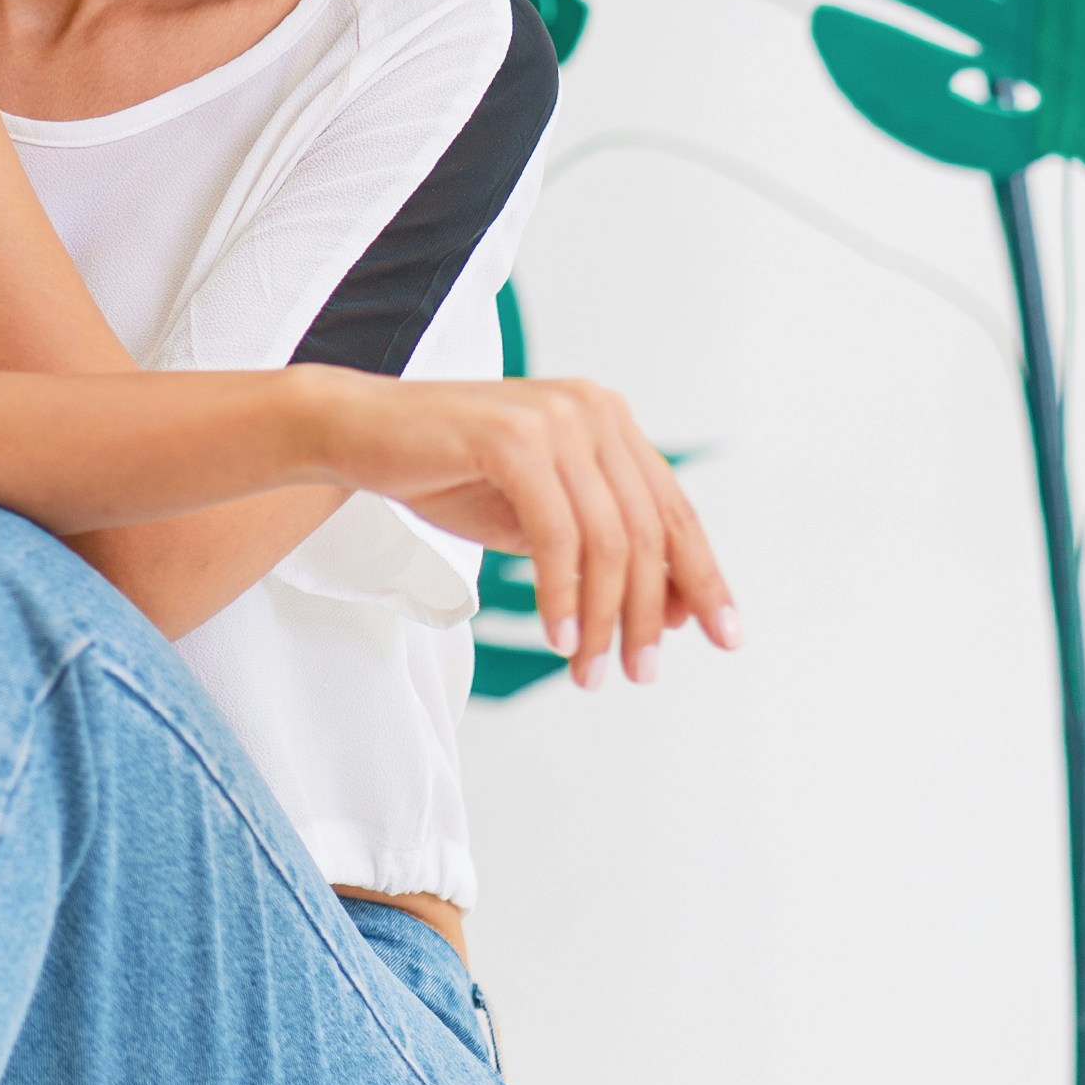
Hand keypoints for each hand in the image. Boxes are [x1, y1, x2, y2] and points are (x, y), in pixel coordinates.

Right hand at [331, 373, 738, 689]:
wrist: (359, 432)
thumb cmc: (447, 475)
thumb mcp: (539, 519)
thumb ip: (602, 551)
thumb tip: (676, 612)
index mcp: (610, 421)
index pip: (672, 510)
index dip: (703, 577)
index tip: (725, 637)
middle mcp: (594, 411)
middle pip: (647, 531)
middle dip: (650, 614)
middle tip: (640, 673)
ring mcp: (556, 419)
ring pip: (607, 540)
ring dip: (603, 618)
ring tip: (591, 672)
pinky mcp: (514, 438)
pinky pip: (556, 535)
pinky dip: (562, 595)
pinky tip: (557, 637)